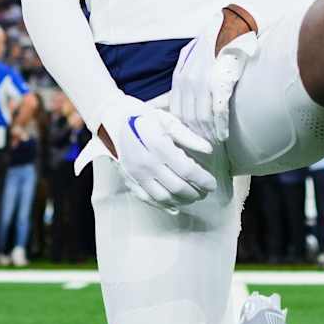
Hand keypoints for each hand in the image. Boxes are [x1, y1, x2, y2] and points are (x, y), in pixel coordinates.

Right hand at [97, 98, 216, 212]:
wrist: (111, 119)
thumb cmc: (142, 116)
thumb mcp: (166, 119)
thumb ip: (188, 136)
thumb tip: (208, 150)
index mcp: (157, 145)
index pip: (187, 170)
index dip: (202, 180)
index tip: (212, 183)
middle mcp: (146, 162)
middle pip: (177, 186)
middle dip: (195, 192)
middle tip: (205, 192)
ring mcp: (135, 173)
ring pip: (163, 196)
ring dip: (181, 201)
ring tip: (192, 197)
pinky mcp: (128, 179)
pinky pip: (146, 198)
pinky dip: (162, 205)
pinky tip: (174, 206)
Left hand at [170, 19, 257, 146]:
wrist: (232, 27)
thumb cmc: (216, 46)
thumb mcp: (194, 61)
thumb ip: (187, 81)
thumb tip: (184, 105)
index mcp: (180, 77)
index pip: (176, 112)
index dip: (183, 130)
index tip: (191, 143)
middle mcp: (187, 81)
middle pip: (187, 119)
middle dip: (196, 137)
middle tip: (205, 150)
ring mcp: (202, 82)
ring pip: (200, 118)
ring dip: (208, 135)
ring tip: (215, 146)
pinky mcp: (218, 82)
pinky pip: (217, 111)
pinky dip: (220, 127)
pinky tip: (223, 135)